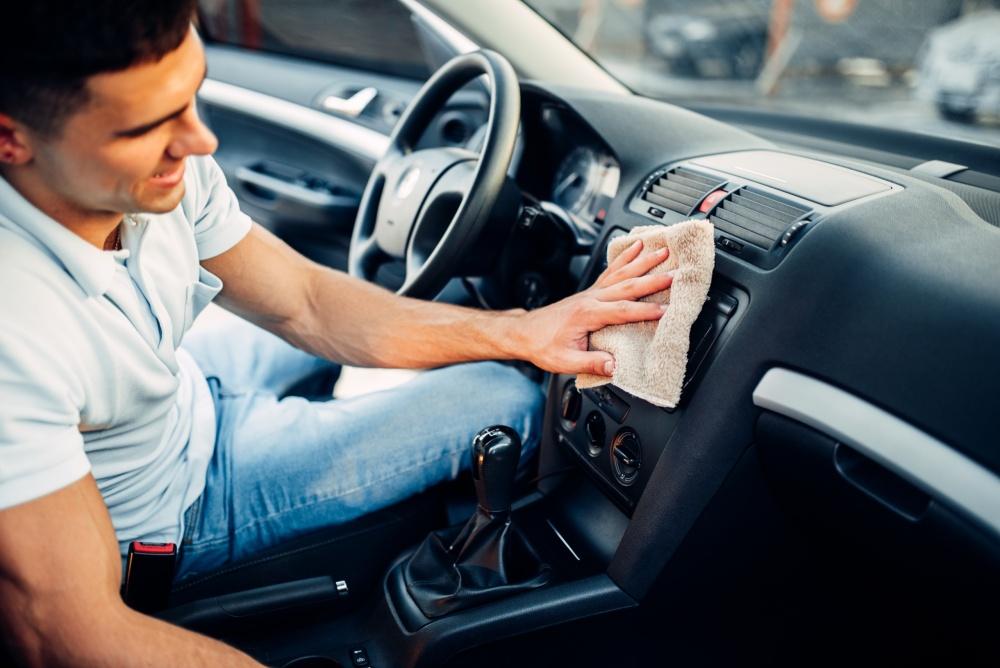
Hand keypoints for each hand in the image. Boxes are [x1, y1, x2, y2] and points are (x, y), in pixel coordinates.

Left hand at [513, 239, 671, 375]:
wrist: (524, 333)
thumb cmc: (542, 345)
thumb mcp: (564, 361)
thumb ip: (591, 363)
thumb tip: (615, 367)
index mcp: (587, 314)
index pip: (622, 311)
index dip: (645, 311)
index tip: (666, 310)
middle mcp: (591, 298)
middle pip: (627, 285)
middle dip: (653, 279)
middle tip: (675, 272)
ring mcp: (591, 293)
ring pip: (621, 273)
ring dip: (643, 261)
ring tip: (662, 250)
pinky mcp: (590, 292)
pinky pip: (611, 271)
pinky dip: (625, 258)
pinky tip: (635, 247)